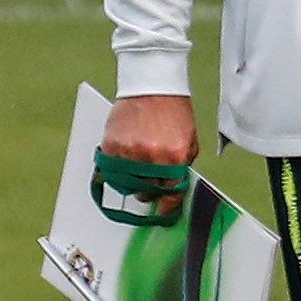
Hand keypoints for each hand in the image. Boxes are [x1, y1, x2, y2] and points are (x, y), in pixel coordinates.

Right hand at [102, 93, 198, 215]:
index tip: (163, 213)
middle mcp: (152, 157)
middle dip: (149, 190)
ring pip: (126, 184)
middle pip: (146, 192)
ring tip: (137, 164)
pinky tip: (125, 156)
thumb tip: (173, 190)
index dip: (166, 207)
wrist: (152, 87)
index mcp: (175, 156)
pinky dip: (116, 168)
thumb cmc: (173, 111)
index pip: (170, 194)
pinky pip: (111, 171)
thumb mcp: (189, 140)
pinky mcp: (112, 146)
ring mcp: (130, 152)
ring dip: (131, 180)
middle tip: (150, 180)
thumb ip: (182, 166)